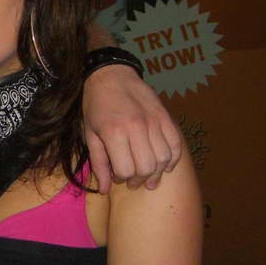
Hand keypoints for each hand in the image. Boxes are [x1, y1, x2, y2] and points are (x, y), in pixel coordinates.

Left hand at [82, 64, 181, 193]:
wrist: (111, 75)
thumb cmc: (96, 105)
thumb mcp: (89, 133)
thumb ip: (99, 162)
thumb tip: (105, 190)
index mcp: (114, 132)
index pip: (126, 170)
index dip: (121, 178)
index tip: (117, 176)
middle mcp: (137, 128)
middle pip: (146, 167)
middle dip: (139, 180)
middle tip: (133, 181)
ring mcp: (154, 121)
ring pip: (163, 158)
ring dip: (157, 173)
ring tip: (148, 177)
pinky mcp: (165, 117)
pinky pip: (176, 144)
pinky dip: (173, 158)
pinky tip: (165, 166)